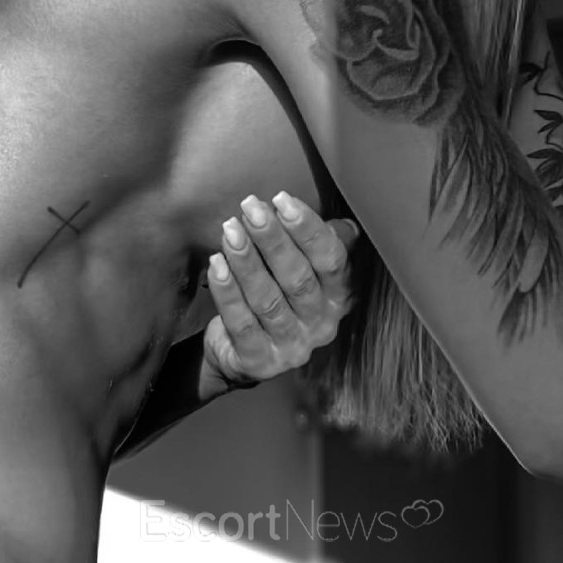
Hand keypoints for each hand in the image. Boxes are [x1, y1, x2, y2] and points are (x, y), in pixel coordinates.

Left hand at [201, 192, 360, 391]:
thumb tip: (347, 226)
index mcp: (337, 299)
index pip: (331, 261)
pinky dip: (227, 291)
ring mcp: (291, 348)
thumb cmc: (277, 299)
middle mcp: (321, 327)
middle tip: (251, 209)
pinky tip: (216, 264)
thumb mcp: (305, 273)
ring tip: (230, 231)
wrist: (242, 354)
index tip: (282, 200)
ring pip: (268, 300)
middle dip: (273, 240)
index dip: (308, 230)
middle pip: (298, 279)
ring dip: (247, 262)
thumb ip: (323, 248)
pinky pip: (241, 323)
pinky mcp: (260, 362)